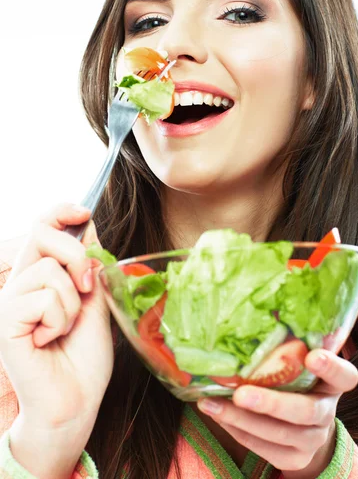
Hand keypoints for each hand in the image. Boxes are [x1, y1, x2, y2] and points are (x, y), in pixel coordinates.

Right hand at [0, 203, 113, 437]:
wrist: (76, 400)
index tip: (83, 212)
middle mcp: (19, 284)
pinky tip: (49, 340)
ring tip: (65, 327)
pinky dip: (59, 320)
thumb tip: (87, 226)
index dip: (59, 211)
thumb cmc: (83, 356)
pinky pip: (43, 299)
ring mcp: (8, 303)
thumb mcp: (95, 300)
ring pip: (48, 270)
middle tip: (86, 286)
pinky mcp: (5, 323)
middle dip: (75, 255)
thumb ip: (88, 266)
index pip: (39, 228)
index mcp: (39, 277)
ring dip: (71, 302)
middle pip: (41, 234)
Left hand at [197, 349, 357, 476]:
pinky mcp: (294, 458)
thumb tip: (264, 309)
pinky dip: (238, 431)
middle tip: (240, 393)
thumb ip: (292, 343)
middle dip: (271, 403)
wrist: (305, 426)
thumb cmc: (296, 380)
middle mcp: (327, 412)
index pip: (345, 376)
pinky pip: (264, 447)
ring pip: (278, 433)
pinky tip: (217, 416)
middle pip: (305, 411)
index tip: (312, 356)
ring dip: (241, 419)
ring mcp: (312, 439)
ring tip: (211, 404)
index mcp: (333, 383)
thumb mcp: (299, 360)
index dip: (331, 367)